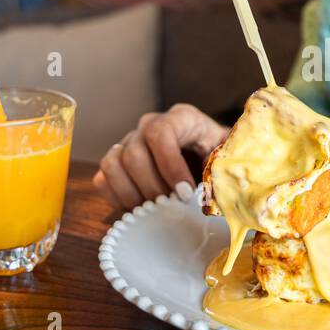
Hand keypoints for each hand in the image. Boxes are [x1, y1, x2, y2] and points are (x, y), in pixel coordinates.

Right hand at [93, 104, 228, 210]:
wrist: (211, 161)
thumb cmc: (220, 159)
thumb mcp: (227, 160)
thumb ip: (219, 173)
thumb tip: (208, 198)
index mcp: (181, 118)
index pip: (160, 133)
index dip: (169, 166)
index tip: (185, 193)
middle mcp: (149, 125)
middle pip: (133, 154)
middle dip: (152, 188)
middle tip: (170, 208)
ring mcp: (129, 142)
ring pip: (112, 165)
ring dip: (131, 194)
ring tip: (153, 210)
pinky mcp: (117, 163)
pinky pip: (102, 179)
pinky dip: (117, 198)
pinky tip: (139, 210)